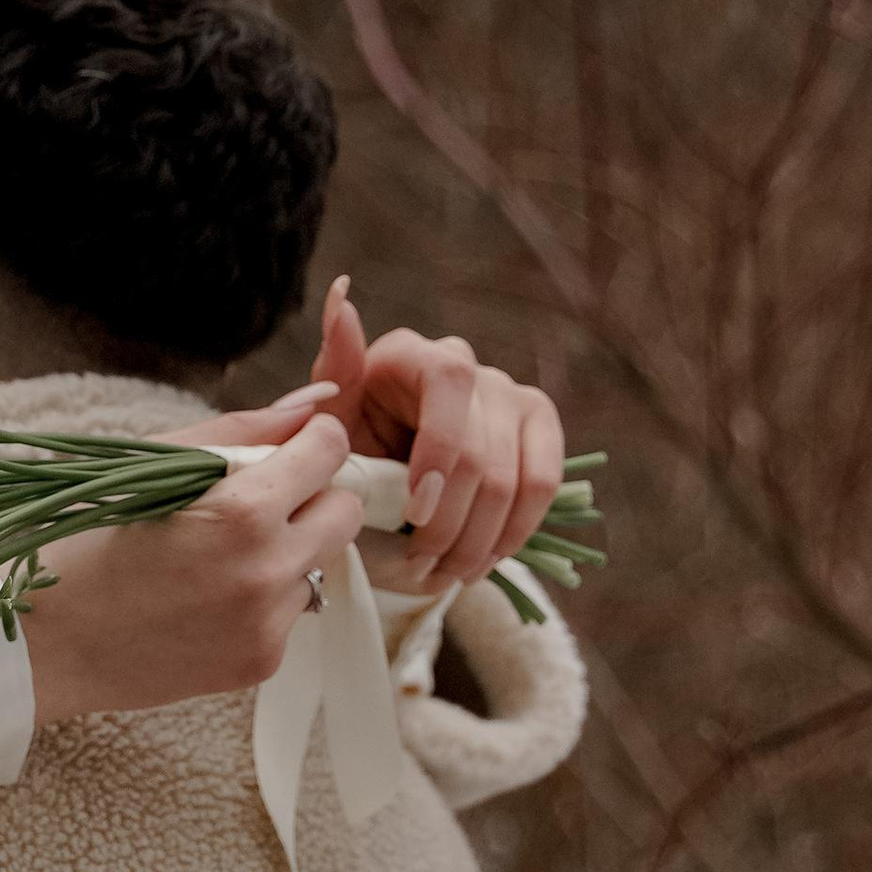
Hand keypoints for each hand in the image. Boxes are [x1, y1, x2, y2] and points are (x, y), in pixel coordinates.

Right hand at [25, 408, 360, 724]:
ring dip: (286, 552)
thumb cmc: (83, 540)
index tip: (287, 448)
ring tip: (216, 558)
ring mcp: (267, 623)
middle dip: (311, 497)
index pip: (330, 452)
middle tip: (256, 502)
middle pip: (345, 512)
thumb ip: (243, 430)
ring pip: (320, 564)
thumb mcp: (152, 464)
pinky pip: (291, 611)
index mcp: (242, 511)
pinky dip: (262, 599)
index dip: (311, 441)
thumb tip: (314, 402)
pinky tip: (206, 598)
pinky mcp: (260, 662)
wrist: (42, 643)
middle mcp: (266, 571)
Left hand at [311, 280, 565, 593]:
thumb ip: (333, 372)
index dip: (442, 451)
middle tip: (421, 566)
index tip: (416, 512)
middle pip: (481, 447)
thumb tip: (340, 296)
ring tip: (444, 574)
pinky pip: (543, 483)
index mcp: (407, 354)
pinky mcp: (536, 425)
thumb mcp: (327, 427)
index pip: (451, 382)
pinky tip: (482, 560)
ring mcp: (506, 392)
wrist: (379, 482)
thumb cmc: (348, 452)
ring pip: (515, 476)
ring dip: (479, 539)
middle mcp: (463, 363)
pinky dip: (513, 532)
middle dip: (451, 520)